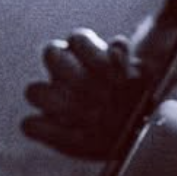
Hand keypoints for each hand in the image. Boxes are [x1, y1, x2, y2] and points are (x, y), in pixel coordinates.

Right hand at [20, 28, 147, 160]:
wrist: (134, 130)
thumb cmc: (136, 99)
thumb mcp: (145, 79)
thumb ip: (135, 61)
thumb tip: (117, 47)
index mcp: (87, 52)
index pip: (78, 39)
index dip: (93, 52)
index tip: (114, 73)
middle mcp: (65, 70)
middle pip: (51, 55)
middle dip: (71, 72)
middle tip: (97, 95)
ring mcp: (53, 98)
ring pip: (34, 91)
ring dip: (56, 103)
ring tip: (86, 116)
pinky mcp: (48, 127)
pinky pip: (31, 126)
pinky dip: (48, 131)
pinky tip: (76, 136)